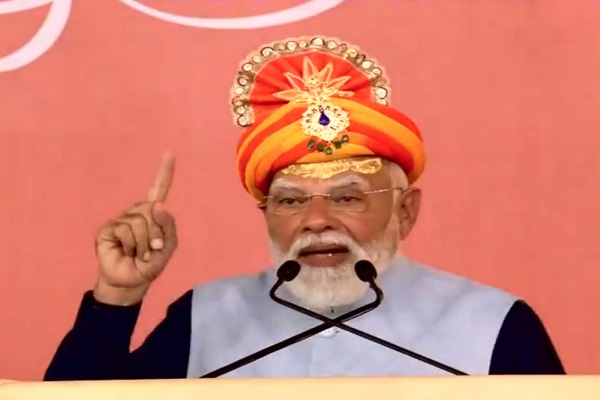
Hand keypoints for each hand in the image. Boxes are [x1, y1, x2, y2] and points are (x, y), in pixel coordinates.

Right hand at [93, 153, 177, 304]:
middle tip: (153, 251)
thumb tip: (157, 205)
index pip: (159, 189)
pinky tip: (127, 252)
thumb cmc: (150, 264)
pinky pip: (126, 229)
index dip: (165, 172)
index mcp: (153, 214)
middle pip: (153, 210)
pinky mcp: (108, 229)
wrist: (130, 282)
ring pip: (141, 221)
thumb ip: (168, 227)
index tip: (170, 153)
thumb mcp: (167, 247)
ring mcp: (121, 219)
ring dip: (145, 243)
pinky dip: (132, 245)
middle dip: (157, 234)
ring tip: (140, 254)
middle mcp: (137, 212)